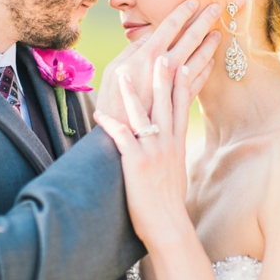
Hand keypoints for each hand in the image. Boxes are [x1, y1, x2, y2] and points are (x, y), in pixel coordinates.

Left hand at [94, 54, 213, 244]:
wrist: (169, 224)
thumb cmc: (170, 204)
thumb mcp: (177, 174)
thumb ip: (171, 156)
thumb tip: (168, 149)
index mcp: (177, 145)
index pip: (181, 108)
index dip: (181, 85)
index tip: (180, 65)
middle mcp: (167, 144)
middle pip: (166, 104)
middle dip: (162, 77)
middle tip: (161, 54)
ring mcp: (152, 151)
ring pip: (142, 115)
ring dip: (132, 93)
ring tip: (123, 74)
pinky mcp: (136, 162)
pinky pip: (121, 137)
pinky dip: (110, 125)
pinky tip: (98, 114)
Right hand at [96, 0, 221, 124]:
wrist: (120, 133)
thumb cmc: (111, 100)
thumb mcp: (113, 70)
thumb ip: (132, 51)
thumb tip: (149, 37)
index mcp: (148, 56)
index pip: (169, 26)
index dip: (182, 12)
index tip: (193, 0)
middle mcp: (166, 68)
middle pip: (190, 39)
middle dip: (204, 21)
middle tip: (216, 7)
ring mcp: (176, 85)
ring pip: (199, 60)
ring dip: (210, 44)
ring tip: (218, 33)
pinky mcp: (181, 102)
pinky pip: (198, 82)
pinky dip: (206, 70)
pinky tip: (211, 61)